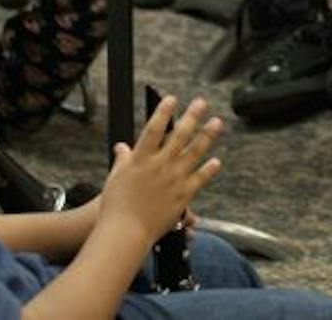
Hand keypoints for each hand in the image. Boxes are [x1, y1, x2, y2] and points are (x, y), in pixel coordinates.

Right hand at [100, 96, 222, 245]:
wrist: (125, 232)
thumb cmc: (116, 207)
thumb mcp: (115, 178)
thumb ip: (122, 160)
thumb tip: (122, 147)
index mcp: (141, 159)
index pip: (154, 129)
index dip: (163, 112)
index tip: (172, 98)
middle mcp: (159, 165)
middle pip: (179, 135)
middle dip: (192, 116)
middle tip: (201, 102)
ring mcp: (173, 179)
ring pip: (194, 152)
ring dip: (207, 135)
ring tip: (216, 122)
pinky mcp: (182, 195)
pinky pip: (199, 178)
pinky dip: (209, 169)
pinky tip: (216, 161)